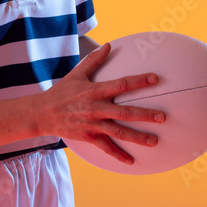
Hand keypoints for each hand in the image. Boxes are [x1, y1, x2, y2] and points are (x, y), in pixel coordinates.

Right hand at [40, 41, 165, 164]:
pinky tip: (132, 161)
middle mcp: (96, 108)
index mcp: (95, 91)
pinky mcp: (88, 137)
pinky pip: (106, 147)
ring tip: (155, 141)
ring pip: (119, 132)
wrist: (43, 113)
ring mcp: (93, 124)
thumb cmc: (62, 92)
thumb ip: (94, 60)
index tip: (155, 79)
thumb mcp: (77, 74)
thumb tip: (108, 44)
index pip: (121, 84)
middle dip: (145, 115)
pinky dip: (119, 155)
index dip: (139, 81)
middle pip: (125, 112)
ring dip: (138, 137)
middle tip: (163, 117)